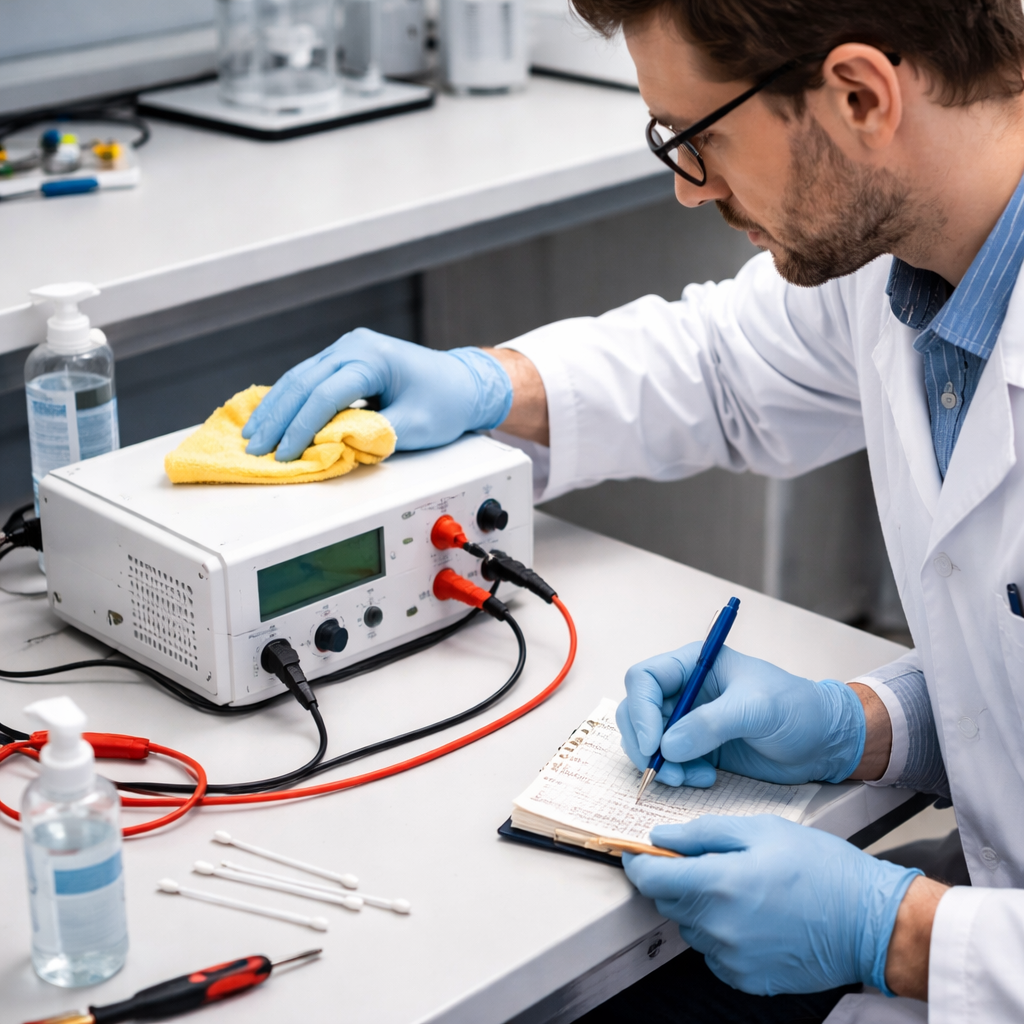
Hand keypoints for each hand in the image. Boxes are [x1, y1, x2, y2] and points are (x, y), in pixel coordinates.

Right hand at [243, 330, 512, 460]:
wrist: (464, 383)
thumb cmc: (445, 402)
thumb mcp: (415, 425)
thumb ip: (376, 436)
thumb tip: (337, 448)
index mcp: (372, 357)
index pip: (325, 394)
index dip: (302, 427)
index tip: (286, 454)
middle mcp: (354, 346)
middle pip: (302, 382)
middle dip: (277, 418)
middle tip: (255, 448)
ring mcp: (347, 349)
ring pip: (298, 377)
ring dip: (275, 408)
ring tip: (253, 435)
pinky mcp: (344, 360)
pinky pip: (308, 379)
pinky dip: (288, 400)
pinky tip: (270, 418)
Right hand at [617, 644, 864, 787]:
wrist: (824, 741)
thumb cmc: (797, 709)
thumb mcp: (757, 709)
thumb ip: (711, 724)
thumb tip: (667, 747)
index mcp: (695, 665)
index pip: (645, 679)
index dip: (642, 710)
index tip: (654, 744)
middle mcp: (684, 691)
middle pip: (637, 712)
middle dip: (644, 743)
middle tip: (663, 771)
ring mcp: (687, 721)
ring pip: (647, 740)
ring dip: (659, 764)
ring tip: (688, 778)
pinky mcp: (696, 749)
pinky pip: (667, 762)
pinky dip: (676, 775)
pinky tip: (704, 780)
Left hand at [625, 815, 921, 995]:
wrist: (870, 921)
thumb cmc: (822, 869)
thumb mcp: (761, 830)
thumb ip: (703, 833)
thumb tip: (661, 838)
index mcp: (718, 883)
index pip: (650, 878)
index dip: (638, 862)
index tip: (638, 853)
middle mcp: (718, 926)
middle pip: (666, 902)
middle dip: (673, 879)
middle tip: (704, 860)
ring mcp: (731, 957)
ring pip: (689, 927)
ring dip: (698, 906)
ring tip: (739, 887)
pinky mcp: (746, 978)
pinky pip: (712, 952)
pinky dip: (719, 932)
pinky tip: (751, 915)